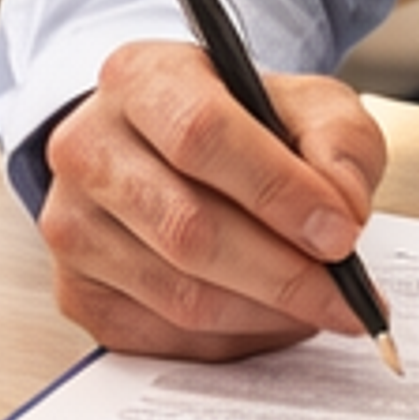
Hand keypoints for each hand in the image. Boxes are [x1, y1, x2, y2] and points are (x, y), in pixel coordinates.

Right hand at [38, 40, 388, 357]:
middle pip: (189, 229)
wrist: (167, 151)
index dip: (278, 192)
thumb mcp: (304, 105)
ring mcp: (71, 224)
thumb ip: (338, 143)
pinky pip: (166, 337)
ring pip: (180, 295)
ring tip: (318, 307)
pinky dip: (235, 340)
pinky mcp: (77, 290)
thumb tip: (341, 213)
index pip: (200, 135)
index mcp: (140, 79)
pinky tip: (271, 318)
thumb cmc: (240, 127)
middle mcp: (87, 148)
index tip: (342, 235)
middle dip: (284, 274)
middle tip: (347, 298)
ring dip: (266, 315)